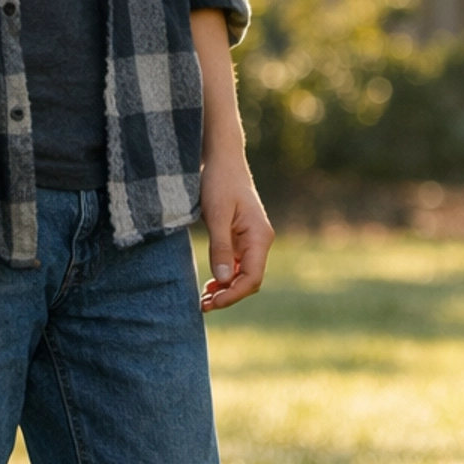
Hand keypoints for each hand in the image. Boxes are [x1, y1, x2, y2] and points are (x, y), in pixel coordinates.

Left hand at [199, 147, 273, 312]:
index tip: (212, 301)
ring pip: (244, 274)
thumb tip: (224, 280)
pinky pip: (238, 264)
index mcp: (260, 236)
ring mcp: (252, 239)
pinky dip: (226, 276)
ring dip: (226, 288)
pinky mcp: (242, 237)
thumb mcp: (216, 214)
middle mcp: (260, 240)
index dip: (233, 294)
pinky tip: (211, 284)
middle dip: (228, 295)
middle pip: (249, 280)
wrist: (222, 158)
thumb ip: (221, 247)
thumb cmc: (219, 181)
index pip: (252, 277)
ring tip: (205, 299)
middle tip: (203, 305)